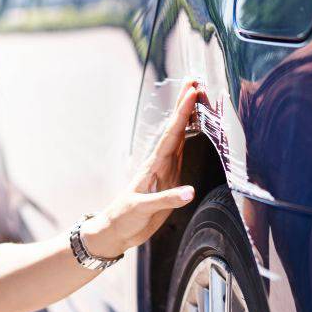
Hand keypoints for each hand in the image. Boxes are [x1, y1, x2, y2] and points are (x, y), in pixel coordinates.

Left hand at [81, 79, 200, 258]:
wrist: (116, 230)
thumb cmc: (125, 218)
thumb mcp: (142, 210)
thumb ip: (165, 200)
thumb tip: (189, 192)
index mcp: (154, 166)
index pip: (171, 134)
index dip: (183, 113)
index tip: (192, 93)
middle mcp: (160, 163)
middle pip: (175, 128)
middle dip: (185, 105)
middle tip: (194, 81)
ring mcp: (164, 169)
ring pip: (178, 136)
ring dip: (187, 116)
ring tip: (195, 97)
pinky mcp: (168, 178)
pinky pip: (181, 152)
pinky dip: (188, 137)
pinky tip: (194, 128)